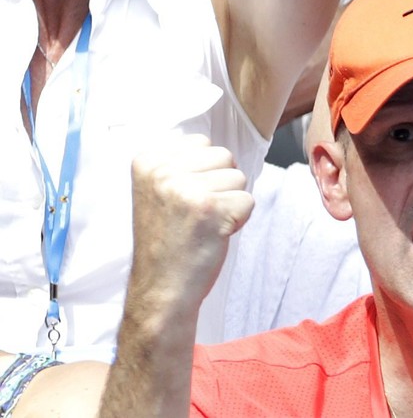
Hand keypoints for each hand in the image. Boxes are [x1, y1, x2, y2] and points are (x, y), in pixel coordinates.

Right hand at [128, 134, 253, 316]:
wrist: (161, 289)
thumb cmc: (167, 240)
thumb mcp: (160, 190)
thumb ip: (182, 163)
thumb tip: (216, 145)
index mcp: (146, 161)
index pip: (202, 142)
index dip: (204, 173)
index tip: (184, 201)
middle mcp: (162, 171)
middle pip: (224, 155)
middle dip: (221, 185)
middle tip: (197, 215)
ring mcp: (185, 189)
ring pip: (239, 176)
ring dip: (230, 202)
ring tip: (204, 224)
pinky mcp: (209, 209)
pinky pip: (248, 200)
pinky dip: (239, 220)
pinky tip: (214, 235)